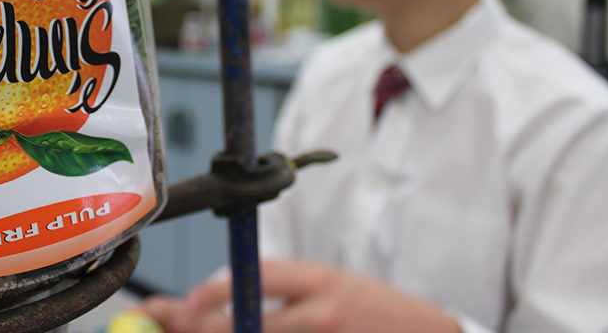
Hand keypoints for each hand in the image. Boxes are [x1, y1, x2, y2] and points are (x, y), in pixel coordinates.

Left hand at [138, 258, 461, 332]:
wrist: (425, 332)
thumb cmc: (367, 306)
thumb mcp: (325, 281)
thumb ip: (277, 286)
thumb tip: (216, 294)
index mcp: (318, 280)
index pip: (256, 280)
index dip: (215, 293)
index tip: (186, 303)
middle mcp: (321, 313)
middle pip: (250, 324)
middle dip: (209, 328)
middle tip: (182, 323)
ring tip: (206, 329)